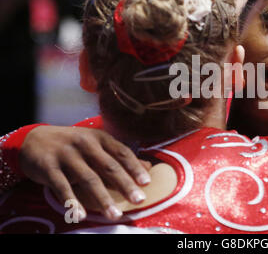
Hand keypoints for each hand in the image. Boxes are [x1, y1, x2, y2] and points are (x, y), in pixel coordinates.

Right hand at [19, 126, 151, 220]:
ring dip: (103, 199)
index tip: (147, 182)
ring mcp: (67, 155)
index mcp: (100, 138)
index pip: (122, 152)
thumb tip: (149, 167)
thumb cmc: (72, 146)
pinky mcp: (49, 167)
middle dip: (125, 184)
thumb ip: (120, 157)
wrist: (33, 139)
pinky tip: (81, 216)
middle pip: (109, 166)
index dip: (135, 167)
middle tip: (139, 200)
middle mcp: (85, 144)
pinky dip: (72, 202)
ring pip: (89, 178)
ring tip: (115, 215)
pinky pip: (63, 187)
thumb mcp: (96, 146)